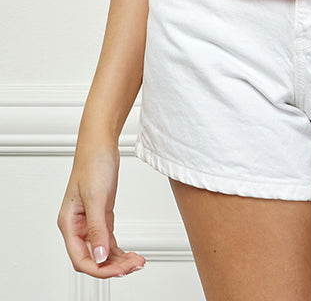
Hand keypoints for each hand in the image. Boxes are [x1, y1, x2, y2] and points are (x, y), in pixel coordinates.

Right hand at [57, 142, 145, 277]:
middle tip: (134, 265)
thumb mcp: (96, 197)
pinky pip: (108, 241)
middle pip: (93, 258)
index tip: (118, 270)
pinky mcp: (101, 216)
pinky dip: (119, 250)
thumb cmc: (93, 164)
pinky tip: (131, 254)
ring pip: (102, 252)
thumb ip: (97, 229)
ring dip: (118, 260)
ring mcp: (90, 222)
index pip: (81, 259)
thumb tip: (99, 256)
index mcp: (69, 224)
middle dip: (113, 266)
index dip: (99, 268)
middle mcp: (78, 226)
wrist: (101, 144)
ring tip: (137, 262)